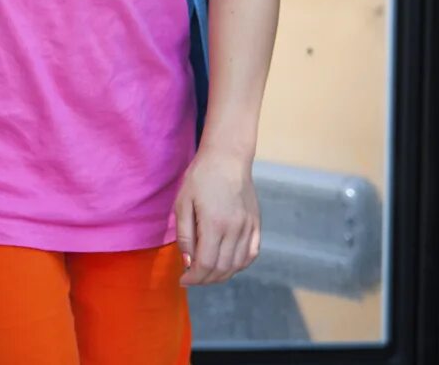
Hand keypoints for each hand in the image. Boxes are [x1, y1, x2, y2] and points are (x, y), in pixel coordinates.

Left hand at [173, 146, 260, 284]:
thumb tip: (188, 262)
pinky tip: (227, 264)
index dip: (194, 277)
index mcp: (214, 224)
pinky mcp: (256, 224)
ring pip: (238, 265)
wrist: (227, 158)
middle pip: (222, 268)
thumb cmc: (200, 178)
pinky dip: (239, 265)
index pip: (206, 264)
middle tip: (192, 278)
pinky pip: (251, 254)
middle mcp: (235, 229)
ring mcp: (249, 227)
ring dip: (221, 275)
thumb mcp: (183, 203)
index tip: (183, 280)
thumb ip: (185, 235)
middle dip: (205, 279)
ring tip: (206, 273)